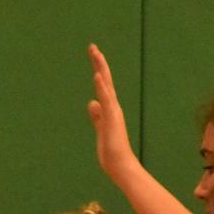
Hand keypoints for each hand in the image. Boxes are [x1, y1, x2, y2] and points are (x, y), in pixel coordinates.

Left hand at [87, 44, 139, 182]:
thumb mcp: (101, 130)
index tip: (93, 55)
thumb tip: (92, 103)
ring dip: (100, 68)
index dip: (98, 70)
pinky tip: (97, 75)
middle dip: (98, 62)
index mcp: (109, 110)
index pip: (103, 86)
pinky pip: (107, 99)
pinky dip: (102, 87)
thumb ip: (97, 117)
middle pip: (105, 80)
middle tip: (92, 46)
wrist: (121, 166)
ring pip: (106, 85)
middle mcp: (113, 107)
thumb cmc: (112, 153)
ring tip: (95, 52)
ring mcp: (113, 111)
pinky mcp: (112, 118)